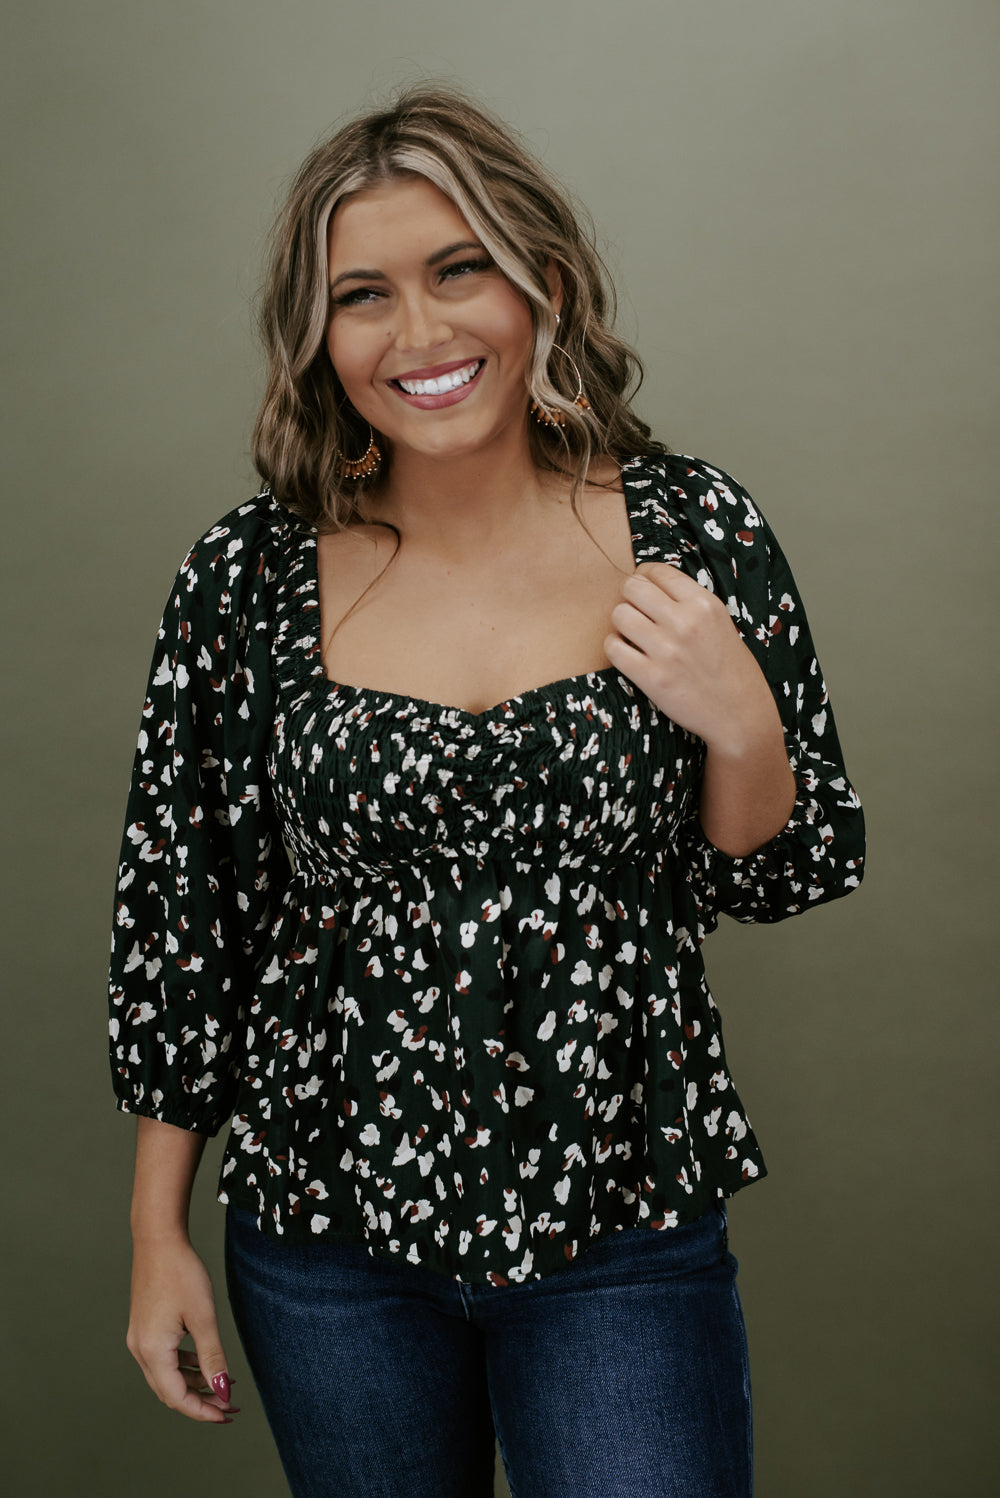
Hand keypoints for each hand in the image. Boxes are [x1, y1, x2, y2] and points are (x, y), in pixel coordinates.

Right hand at [126, 1234, 239, 1424]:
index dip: (202, 1411)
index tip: (228, 1414)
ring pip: (167, 1377)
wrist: (158, 1241)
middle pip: (170, 1392)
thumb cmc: (182, 1274)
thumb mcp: (203, 1317)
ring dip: (193, 1384)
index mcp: (152, 1351)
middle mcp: (140, 1351)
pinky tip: (204, 1360)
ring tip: (223, 1383)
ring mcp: (139, 1340)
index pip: (177, 1397)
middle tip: (229, 1405)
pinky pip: (163, 1360)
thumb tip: (223, 1391)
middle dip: (200, 1401)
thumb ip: (213, 1357)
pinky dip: (184, 1366)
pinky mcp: (143, 1329)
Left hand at [604, 563, 779, 752]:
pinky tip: (629, 654)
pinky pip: (613, 648)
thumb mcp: (721, 623)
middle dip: (629, 598)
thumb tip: (653, 586)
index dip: (645, 577)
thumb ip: (690, 603)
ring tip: (633, 635)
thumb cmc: (731, 670)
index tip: (644, 588)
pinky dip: (615, 648)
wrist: (740, 715)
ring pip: (619, 615)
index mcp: (704, 604)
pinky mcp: (651, 677)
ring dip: (621, 624)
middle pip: (632, 588)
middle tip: (637, 612)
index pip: (658, 571)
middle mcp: (685, 622)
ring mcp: (666, 650)